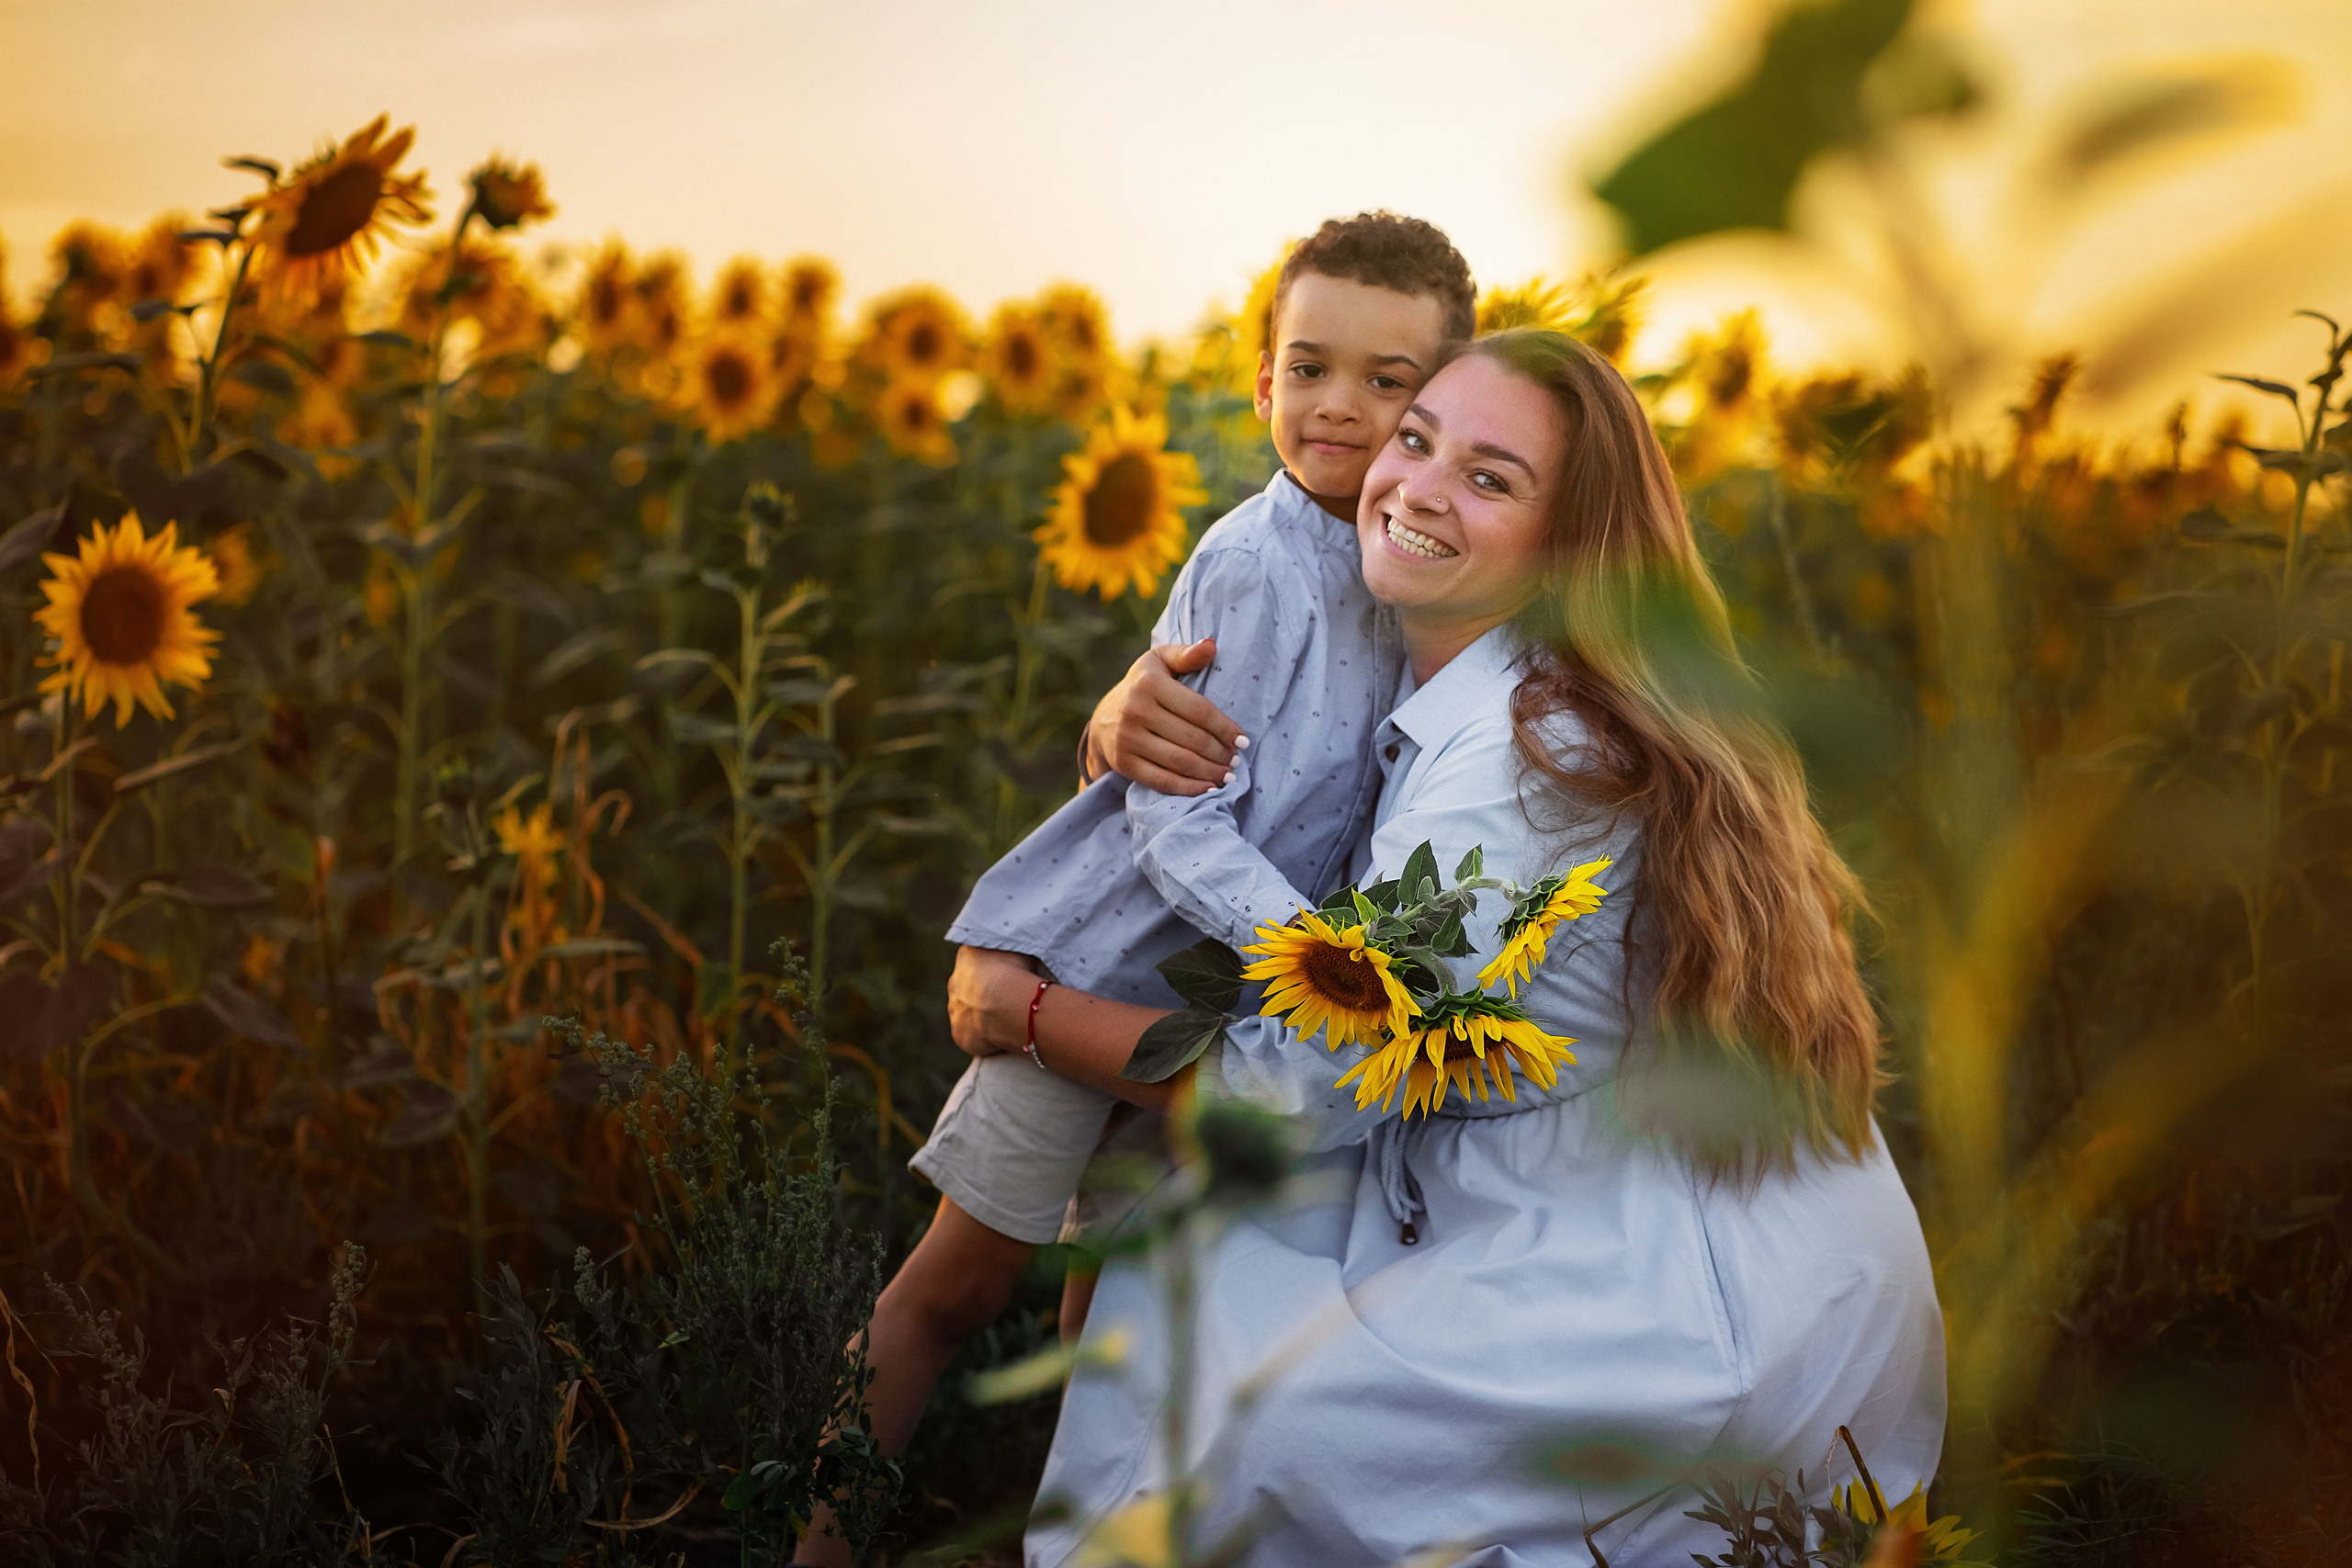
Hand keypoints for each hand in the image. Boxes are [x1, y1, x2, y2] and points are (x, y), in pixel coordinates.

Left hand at [946, 945, 1042, 1057]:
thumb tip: (1018, 953)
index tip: (1011, 976)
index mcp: (967, 956)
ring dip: (983, 1015)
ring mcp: (955, 1009)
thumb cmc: (1019, 972)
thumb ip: (1012, 951)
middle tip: (1009, 999)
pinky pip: (972, 1035)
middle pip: (969, 986)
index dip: (996, 970)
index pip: (978, 960)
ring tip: (1007, 1019)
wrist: (1008, 1004)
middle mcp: (955, 981)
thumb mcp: (1019, 949)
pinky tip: (1002, 1036)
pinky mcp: (959, 1033)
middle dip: (986, 993)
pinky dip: (984, 1036)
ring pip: (968, 1011)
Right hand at [1082, 639, 1247, 795]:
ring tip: (1228, 774)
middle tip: (1236, 760)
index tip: (1243, 740)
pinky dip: (1189, 788)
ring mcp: (1128, 739)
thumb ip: (1186, 654)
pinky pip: (1162, 780)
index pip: (1198, 710)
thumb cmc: (1144, 685)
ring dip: (1210, 772)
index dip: (1225, 727)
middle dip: (1220, 753)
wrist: (1104, 717)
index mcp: (1149, 684)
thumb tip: (1211, 646)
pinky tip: (1208, 787)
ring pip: (1180, 762)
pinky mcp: (1124, 763)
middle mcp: (1136, 711)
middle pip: (1192, 739)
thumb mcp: (1160, 661)